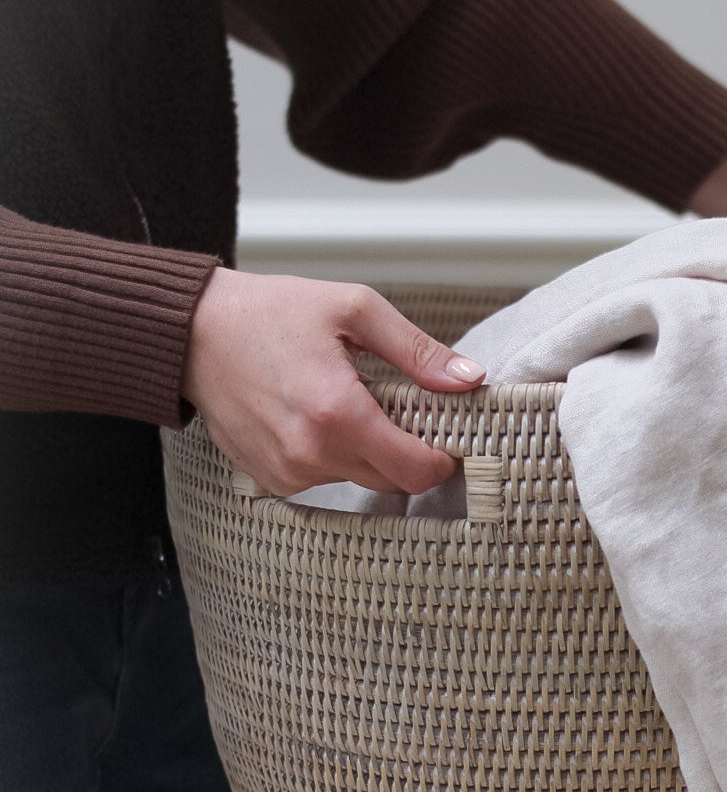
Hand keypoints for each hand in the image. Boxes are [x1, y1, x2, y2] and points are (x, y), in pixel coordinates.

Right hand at [181, 269, 485, 495]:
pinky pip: (323, 479)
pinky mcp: (270, 479)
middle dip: (405, 450)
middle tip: (394, 407)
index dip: (442, 458)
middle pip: (391, 480)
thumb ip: (417, 351)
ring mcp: (286, 472)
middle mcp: (310, 453)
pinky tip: (313, 416)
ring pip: (358, 480)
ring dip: (366, 450)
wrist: (192, 332)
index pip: (415, 470)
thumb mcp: (354, 310)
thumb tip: (469, 379)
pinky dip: (331, 454)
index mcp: (337, 412)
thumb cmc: (269, 313)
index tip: (447, 437)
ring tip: (342, 401)